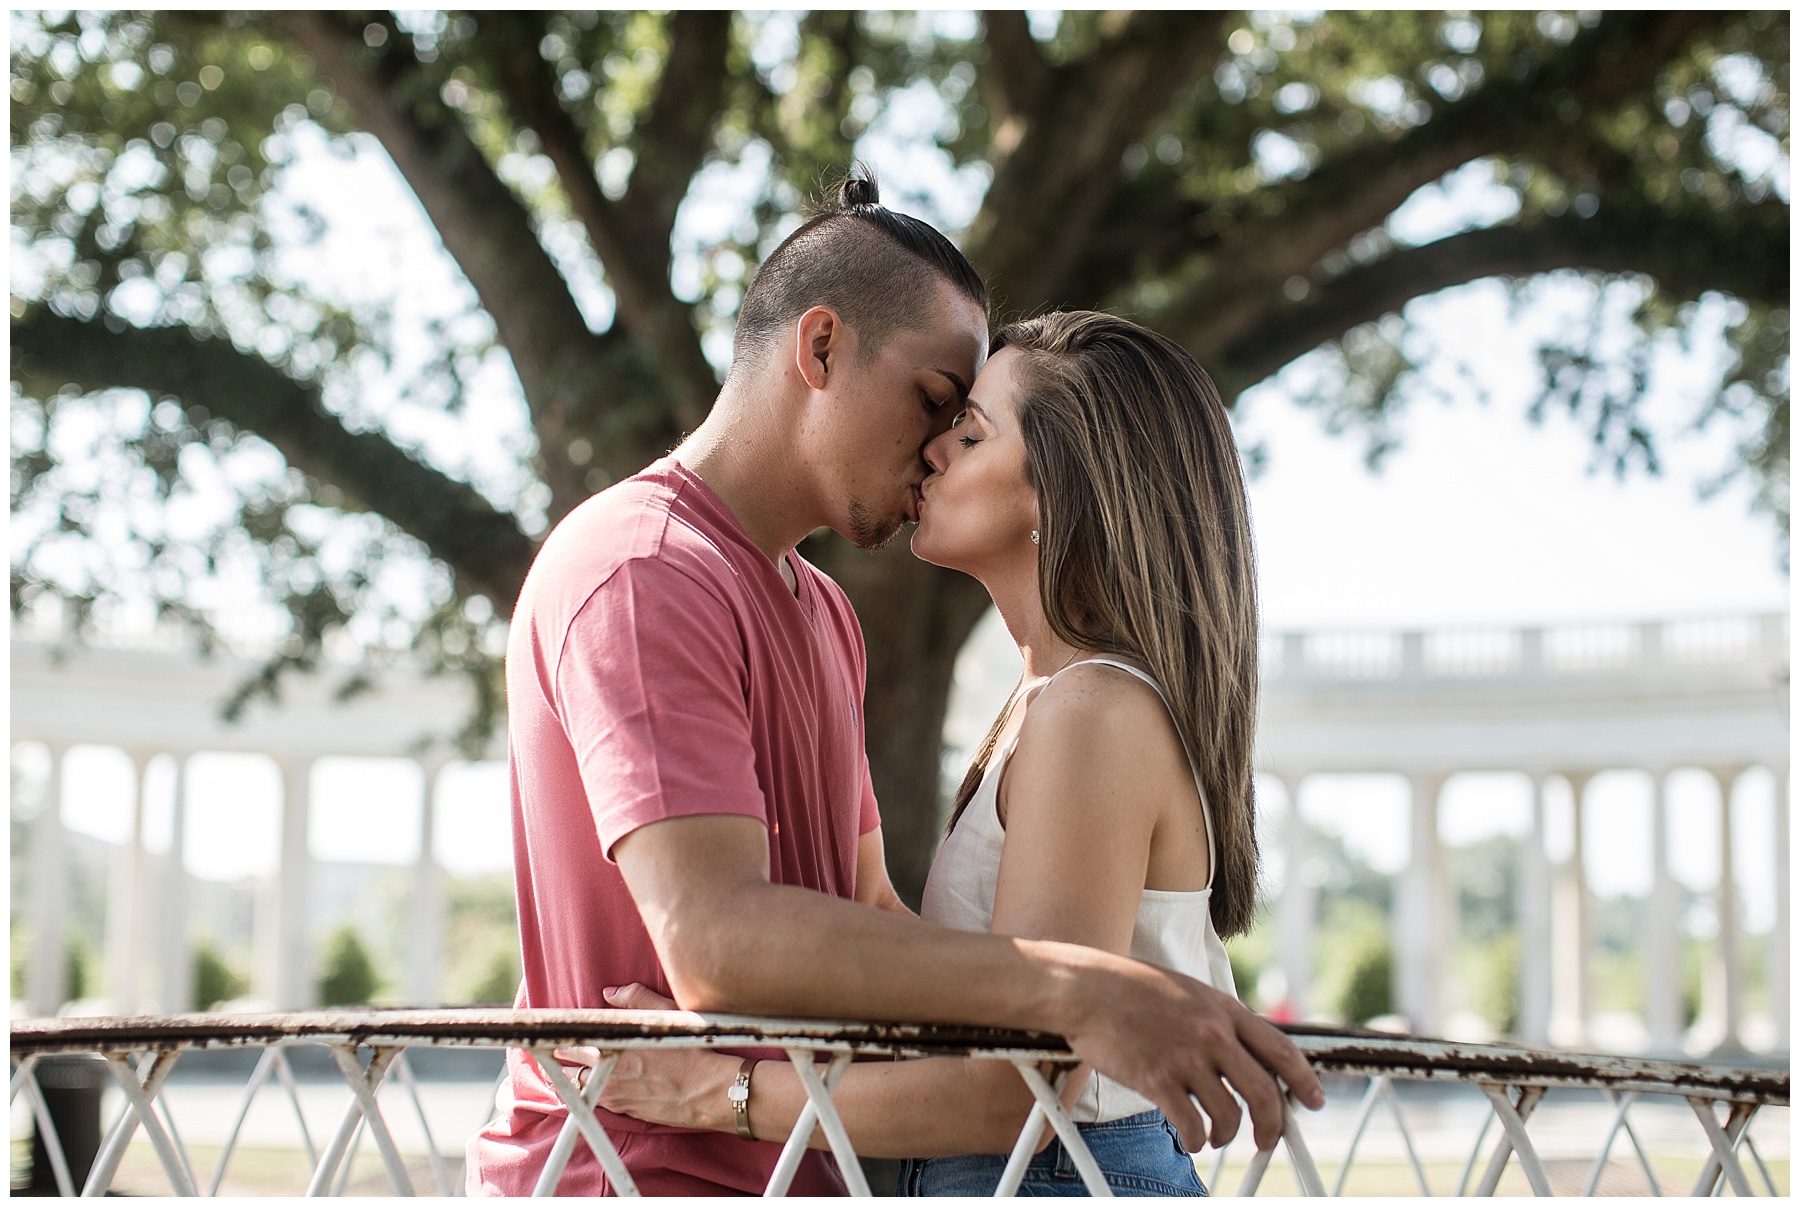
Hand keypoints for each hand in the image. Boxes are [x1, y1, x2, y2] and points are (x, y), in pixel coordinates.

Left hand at [553, 983, 742, 1133]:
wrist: (710, 1091)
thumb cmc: (692, 1050)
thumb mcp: (667, 1014)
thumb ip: (636, 999)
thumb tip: (609, 993)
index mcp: (614, 1045)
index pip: (572, 1039)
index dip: (561, 1034)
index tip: (555, 1030)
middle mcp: (608, 1073)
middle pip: (568, 1066)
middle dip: (561, 1057)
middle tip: (554, 1050)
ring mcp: (615, 1095)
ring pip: (578, 1088)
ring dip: (572, 1078)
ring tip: (568, 1069)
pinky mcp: (625, 1111)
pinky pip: (596, 1102)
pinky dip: (589, 1094)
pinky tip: (591, 1088)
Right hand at [1062, 957, 1322, 1153]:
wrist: (1087, 987)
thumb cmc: (1130, 988)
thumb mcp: (1188, 992)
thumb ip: (1217, 1019)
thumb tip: (1241, 1052)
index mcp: (1224, 1009)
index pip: (1282, 1050)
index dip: (1305, 1081)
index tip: (1313, 1100)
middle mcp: (1213, 1034)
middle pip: (1264, 1093)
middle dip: (1273, 1126)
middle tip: (1267, 1140)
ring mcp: (1186, 1057)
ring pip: (1229, 1115)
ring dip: (1227, 1136)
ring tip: (1215, 1137)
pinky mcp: (1158, 1079)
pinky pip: (1191, 1125)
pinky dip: (1195, 1140)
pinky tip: (1190, 1138)